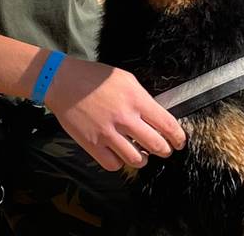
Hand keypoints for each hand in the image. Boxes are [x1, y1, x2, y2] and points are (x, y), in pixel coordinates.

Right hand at [44, 57, 185, 170]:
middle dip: (165, 150)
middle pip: (156, 145)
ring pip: (136, 159)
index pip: (167, 124)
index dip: (178, 137)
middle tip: (164, 149)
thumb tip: (157, 116)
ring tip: (142, 154)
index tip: (180, 141)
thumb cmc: (94, 78)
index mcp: (136, 99)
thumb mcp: (126, 79)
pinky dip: (120, 163)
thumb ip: (143, 98)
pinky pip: (113, 164)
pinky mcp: (92, 144)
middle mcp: (124, 118)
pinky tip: (120, 154)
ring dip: (143, 159)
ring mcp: (107, 133)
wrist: (63, 81)